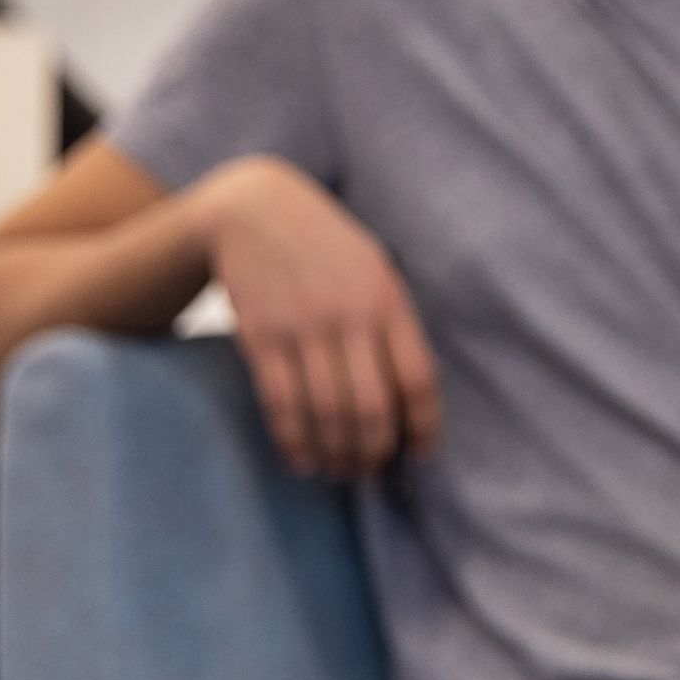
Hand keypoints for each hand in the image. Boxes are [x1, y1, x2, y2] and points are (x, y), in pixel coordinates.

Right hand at [196, 157, 439, 478]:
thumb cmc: (327, 247)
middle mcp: (349, 315)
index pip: (419, 379)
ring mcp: (302, 327)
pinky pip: (282, 404)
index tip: (422, 455)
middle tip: (371, 470)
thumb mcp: (375, 269)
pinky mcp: (260, 337)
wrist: (254, 208)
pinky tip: (303, 459)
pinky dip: (295, 442)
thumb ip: (394, 325)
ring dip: (336, 454)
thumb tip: (411, 399)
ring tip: (339, 470)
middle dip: (375, 452)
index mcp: (388, 299)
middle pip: (372, 407)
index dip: (424, 427)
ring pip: (326, 413)